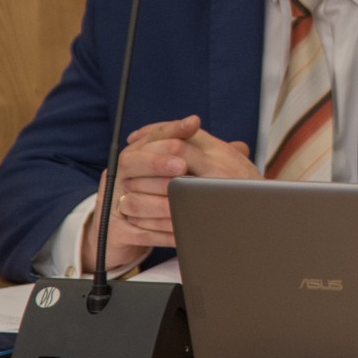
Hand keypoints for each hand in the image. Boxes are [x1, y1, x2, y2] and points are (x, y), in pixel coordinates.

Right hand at [81, 115, 256, 271]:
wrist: (129, 232)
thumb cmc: (163, 196)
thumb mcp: (184, 172)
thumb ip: (206, 158)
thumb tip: (242, 147)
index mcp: (139, 156)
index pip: (152, 136)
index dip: (173, 129)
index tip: (194, 123)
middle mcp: (122, 176)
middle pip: (131, 160)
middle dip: (157, 162)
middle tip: (181, 165)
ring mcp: (114, 203)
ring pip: (133, 200)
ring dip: (160, 203)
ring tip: (181, 204)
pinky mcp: (116, 231)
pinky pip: (134, 231)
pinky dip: (158, 233)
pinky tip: (179, 234)